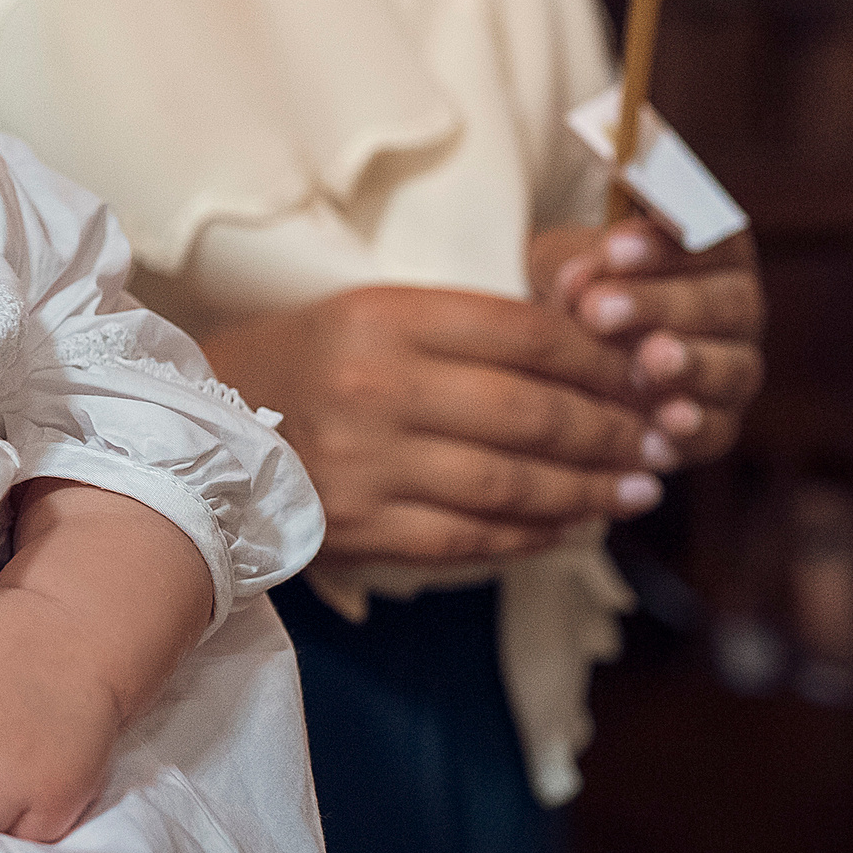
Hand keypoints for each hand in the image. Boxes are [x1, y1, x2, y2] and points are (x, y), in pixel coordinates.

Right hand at [201, 286, 661, 565]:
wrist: (194, 430)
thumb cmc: (299, 363)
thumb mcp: (369, 314)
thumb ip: (466, 331)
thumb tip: (591, 355)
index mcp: (383, 317)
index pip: (527, 333)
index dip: (602, 357)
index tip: (642, 371)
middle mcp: (377, 388)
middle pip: (532, 412)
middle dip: (612, 429)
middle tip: (658, 437)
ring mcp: (368, 464)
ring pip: (512, 482)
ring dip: (589, 489)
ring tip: (635, 488)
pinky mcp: (361, 527)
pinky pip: (472, 538)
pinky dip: (534, 535)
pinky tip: (570, 526)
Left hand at [533, 221, 763, 467]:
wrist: (567, 362)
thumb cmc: (573, 292)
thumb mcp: (564, 264)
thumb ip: (574, 263)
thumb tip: (577, 279)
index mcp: (710, 253)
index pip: (708, 239)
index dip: (665, 244)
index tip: (613, 248)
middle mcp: (733, 309)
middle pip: (722, 303)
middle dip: (660, 305)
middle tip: (599, 310)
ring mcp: (732, 369)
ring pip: (730, 366)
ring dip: (691, 364)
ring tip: (649, 361)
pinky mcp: (717, 425)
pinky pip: (717, 429)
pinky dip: (695, 427)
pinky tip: (668, 422)